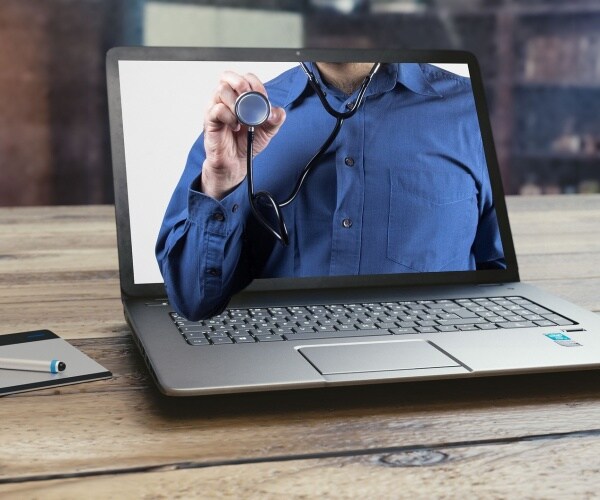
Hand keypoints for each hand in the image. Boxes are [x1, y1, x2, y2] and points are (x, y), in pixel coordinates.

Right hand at [200, 71, 285, 199]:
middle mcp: (227, 99)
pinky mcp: (210, 119)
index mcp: (241, 97)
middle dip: (242, 86)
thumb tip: (277, 111)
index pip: (246, 78)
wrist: (236, 162)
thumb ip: (275, 119)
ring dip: (236, 104)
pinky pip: (217, 109)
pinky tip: (234, 126)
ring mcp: (216, 107)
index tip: (263, 99)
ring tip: (242, 119)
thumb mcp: (268, 130)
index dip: (256, 85)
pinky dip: (229, 116)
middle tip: (250, 103)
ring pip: (221, 90)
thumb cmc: (247, 142)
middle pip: (228, 77)